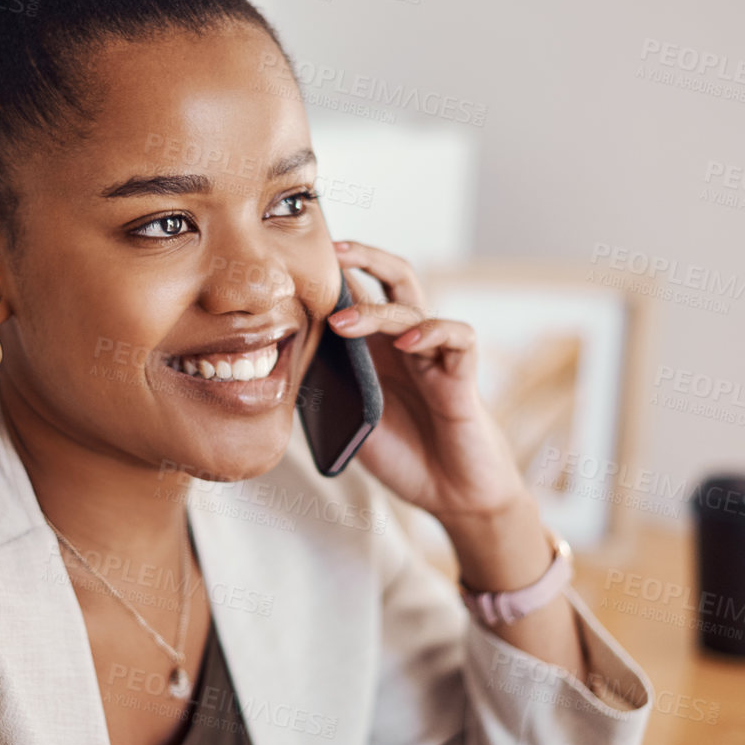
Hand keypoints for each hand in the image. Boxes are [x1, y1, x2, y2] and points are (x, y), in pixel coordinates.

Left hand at [323, 241, 527, 527]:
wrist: (452, 494)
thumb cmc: (403, 455)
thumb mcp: (350, 420)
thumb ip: (326, 389)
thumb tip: (282, 363)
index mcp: (377, 349)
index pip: (360, 294)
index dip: (336, 274)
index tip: (299, 259)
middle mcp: (406, 342)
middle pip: (393, 278)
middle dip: (364, 258)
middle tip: (331, 250)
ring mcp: (435, 355)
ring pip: (413, 306)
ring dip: (375, 312)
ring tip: (341, 323)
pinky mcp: (462, 374)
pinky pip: (457, 336)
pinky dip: (433, 332)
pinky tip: (407, 343)